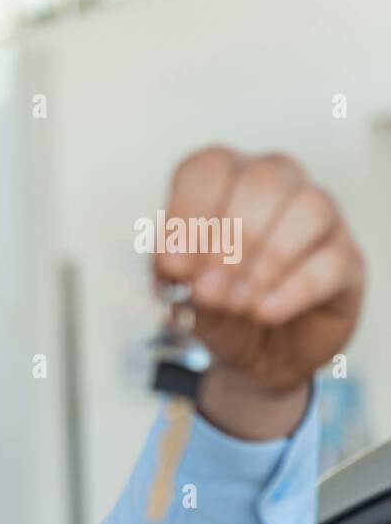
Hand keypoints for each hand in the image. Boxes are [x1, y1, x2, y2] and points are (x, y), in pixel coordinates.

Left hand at [155, 147, 364, 438]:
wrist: (255, 355)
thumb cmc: (217, 308)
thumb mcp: (181, 294)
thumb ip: (175, 276)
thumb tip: (176, 263)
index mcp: (224, 183)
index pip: (210, 167)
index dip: (190, 212)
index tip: (175, 262)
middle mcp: (276, 187)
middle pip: (263, 181)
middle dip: (230, 242)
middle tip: (209, 291)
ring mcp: (319, 220)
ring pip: (308, 209)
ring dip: (266, 261)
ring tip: (239, 304)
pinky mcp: (347, 259)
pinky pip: (331, 261)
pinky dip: (293, 290)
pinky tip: (265, 312)